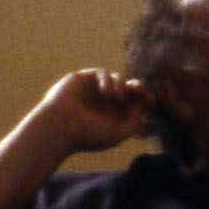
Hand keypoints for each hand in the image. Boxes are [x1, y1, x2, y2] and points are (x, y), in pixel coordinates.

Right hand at [0, 70, 153, 208]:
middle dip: (139, 88)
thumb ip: (135, 120)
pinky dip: (108, 81)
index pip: (137, 101)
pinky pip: (103, 73)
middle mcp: (105, 101)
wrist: (58, 128)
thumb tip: (143, 104)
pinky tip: (106, 94)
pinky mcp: (82, 79)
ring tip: (117, 99)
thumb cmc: (87, 135)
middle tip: (139, 92)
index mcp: (114, 114)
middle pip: (131, 87)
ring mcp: (93, 90)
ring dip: (123, 86)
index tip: (150, 100)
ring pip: (119, 78)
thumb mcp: (119, 133)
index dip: (146, 98)